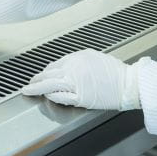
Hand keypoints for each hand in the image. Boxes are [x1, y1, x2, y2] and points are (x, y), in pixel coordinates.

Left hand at [21, 49, 146, 110]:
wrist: (127, 83)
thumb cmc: (114, 72)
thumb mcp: (94, 57)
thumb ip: (77, 61)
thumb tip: (64, 67)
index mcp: (77, 58)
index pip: (54, 65)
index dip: (45, 72)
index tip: (40, 75)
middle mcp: (74, 68)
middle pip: (49, 75)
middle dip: (36, 80)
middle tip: (29, 84)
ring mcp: (76, 83)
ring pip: (50, 85)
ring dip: (38, 89)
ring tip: (30, 91)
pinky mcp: (80, 97)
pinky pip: (61, 97)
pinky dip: (51, 96)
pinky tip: (46, 97)